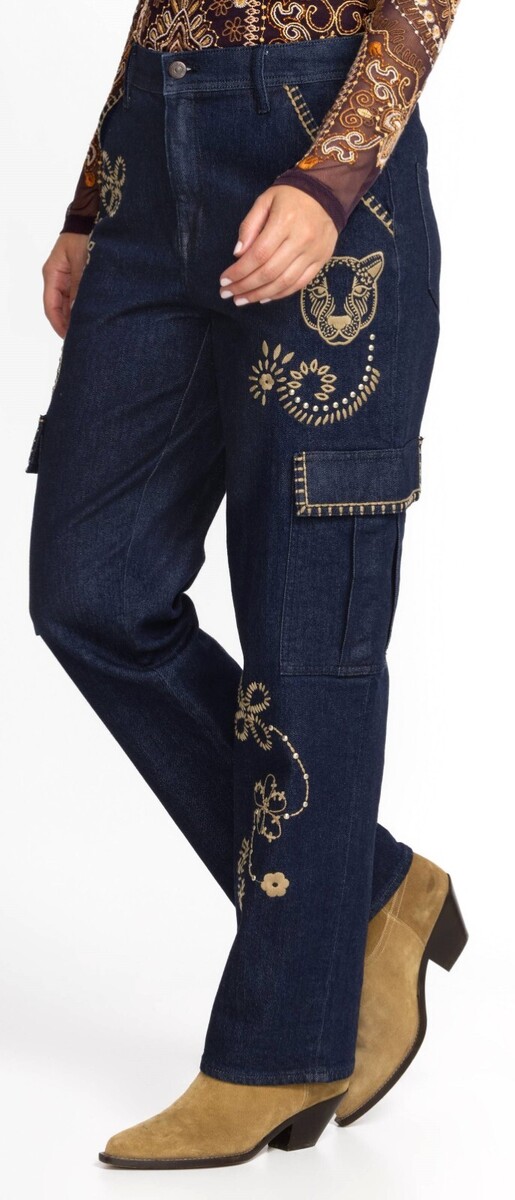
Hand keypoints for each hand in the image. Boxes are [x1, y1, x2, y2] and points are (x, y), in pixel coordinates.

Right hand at [42, 232, 89, 336]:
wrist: (93, 217)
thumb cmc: (85, 235)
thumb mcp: (83, 263)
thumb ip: (81, 288)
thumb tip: (80, 312)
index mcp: (53, 274)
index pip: (51, 306)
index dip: (60, 325)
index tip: (70, 338)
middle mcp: (58, 278)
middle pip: (60, 308)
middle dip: (71, 324)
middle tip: (84, 339)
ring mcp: (67, 278)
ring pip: (70, 304)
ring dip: (79, 316)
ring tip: (91, 330)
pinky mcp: (79, 277)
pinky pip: (79, 297)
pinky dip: (85, 306)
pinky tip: (95, 315)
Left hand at [219, 185, 338, 305]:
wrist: (326, 193)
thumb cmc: (290, 196)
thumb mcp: (265, 201)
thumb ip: (250, 226)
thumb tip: (238, 254)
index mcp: (285, 221)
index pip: (258, 255)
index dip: (239, 271)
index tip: (224, 280)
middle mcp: (301, 240)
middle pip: (269, 272)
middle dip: (245, 287)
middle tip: (228, 294)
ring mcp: (313, 252)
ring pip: (283, 283)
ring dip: (259, 295)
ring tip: (242, 300)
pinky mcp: (321, 260)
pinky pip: (299, 284)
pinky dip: (279, 294)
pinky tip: (264, 298)